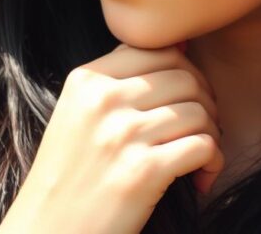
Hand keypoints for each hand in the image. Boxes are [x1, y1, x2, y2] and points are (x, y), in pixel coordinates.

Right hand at [4, 42, 222, 233]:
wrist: (47, 233)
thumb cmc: (70, 177)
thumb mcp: (78, 114)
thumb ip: (120, 78)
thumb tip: (183, 47)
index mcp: (86, 80)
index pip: (161, 50)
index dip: (187, 72)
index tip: (188, 99)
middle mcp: (103, 100)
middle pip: (185, 78)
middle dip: (206, 102)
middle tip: (202, 130)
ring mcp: (122, 134)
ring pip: (199, 111)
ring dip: (211, 135)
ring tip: (200, 157)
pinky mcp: (143, 171)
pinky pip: (204, 146)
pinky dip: (213, 162)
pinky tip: (201, 178)